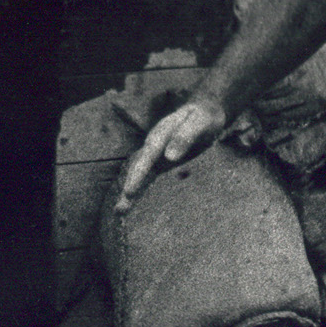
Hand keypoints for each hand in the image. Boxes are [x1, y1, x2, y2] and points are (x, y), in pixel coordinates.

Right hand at [113, 94, 226, 212]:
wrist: (207, 114)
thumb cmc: (204, 117)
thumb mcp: (199, 122)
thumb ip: (185, 136)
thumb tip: (170, 157)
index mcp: (161, 134)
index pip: (147, 156)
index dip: (138, 174)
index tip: (130, 191)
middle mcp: (154, 146)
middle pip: (139, 169)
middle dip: (129, 188)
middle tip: (120, 208)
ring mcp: (157, 156)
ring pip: (142, 176)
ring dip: (132, 193)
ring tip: (119, 212)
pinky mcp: (163, 165)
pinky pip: (151, 179)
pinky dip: (143, 192)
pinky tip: (134, 207)